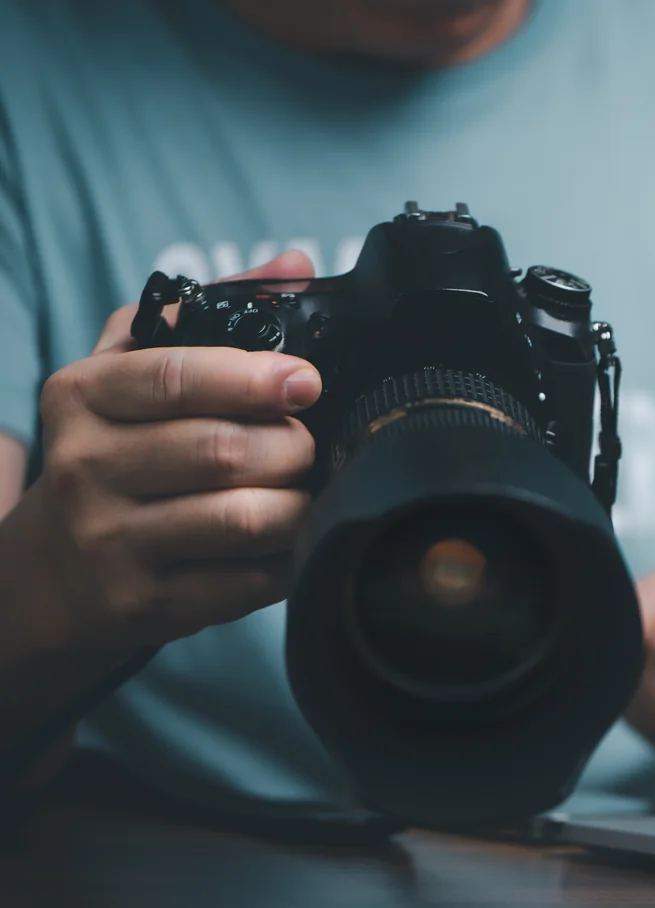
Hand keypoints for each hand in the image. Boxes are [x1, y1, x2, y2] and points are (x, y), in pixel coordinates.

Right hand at [20, 253, 321, 652]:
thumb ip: (211, 312)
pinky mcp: (139, 604)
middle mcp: (85, 469)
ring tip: (308, 493)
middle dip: (293, 447)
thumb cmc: (115, 447)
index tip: (308, 379)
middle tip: (311, 445)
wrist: (54, 566)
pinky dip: (286, 561)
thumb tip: (297, 267)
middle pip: (223, 453)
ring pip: (241, 521)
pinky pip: (243, 583)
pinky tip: (290, 543)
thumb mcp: (134, 368)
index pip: (174, 379)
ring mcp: (109, 543)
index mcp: (83, 397)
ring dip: (299, 506)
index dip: (253, 378)